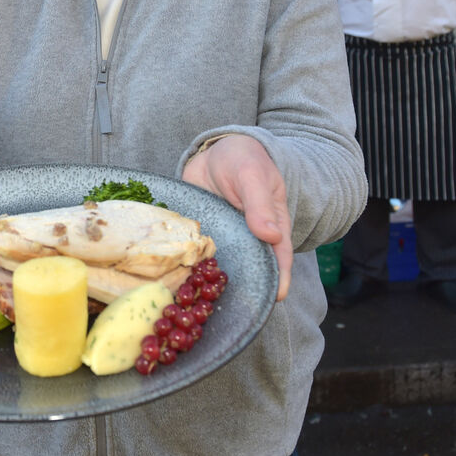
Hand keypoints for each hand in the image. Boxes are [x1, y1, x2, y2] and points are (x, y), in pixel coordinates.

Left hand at [182, 134, 292, 301]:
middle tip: (231, 304)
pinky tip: (177, 276)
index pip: (279, 256)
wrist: (212, 151)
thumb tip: (271, 236)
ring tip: (200, 298)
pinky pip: (196, 252)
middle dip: (242, 287)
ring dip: (211, 279)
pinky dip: (188, 263)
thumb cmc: (242, 159)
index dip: (279, 278)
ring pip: (221, 264)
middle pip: (250, 268)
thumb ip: (259, 205)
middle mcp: (248, 237)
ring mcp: (224, 238)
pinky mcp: (202, 235)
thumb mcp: (251, 176)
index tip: (275, 298)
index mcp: (270, 225)